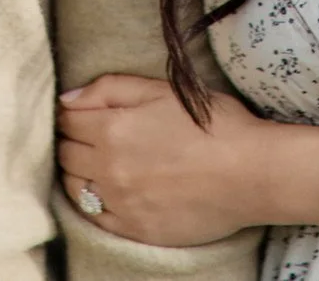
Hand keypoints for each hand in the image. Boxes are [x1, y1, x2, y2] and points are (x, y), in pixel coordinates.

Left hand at [56, 73, 274, 246]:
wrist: (252, 173)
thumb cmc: (213, 125)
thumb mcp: (163, 90)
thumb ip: (110, 89)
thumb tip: (68, 99)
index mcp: (113, 128)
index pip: (67, 120)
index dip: (73, 113)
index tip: (84, 113)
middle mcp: (109, 168)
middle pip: (66, 154)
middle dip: (74, 141)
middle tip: (92, 136)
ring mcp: (121, 203)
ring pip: (75, 188)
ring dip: (79, 172)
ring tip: (100, 163)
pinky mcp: (135, 229)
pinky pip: (95, 218)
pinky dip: (95, 203)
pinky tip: (110, 192)